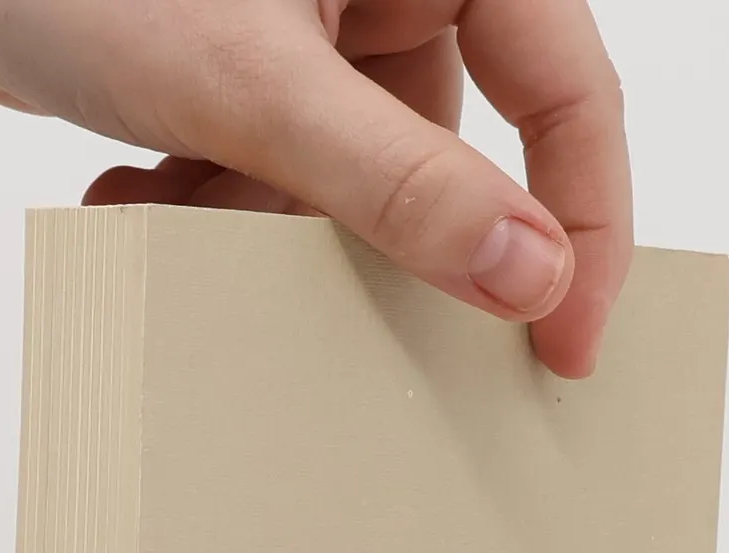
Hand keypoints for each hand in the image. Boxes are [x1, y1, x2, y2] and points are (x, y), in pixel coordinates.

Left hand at [0, 0, 631, 377]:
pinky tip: (145, 184)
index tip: (566, 344)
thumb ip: (398, 183)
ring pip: (357, 185)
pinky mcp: (260, 68)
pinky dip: (224, 208)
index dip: (583, 223)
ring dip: (270, 230)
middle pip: (456, 152)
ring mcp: (326, 24)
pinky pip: (289, 178)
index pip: (567, 89)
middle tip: (330, 303)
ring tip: (181, 203)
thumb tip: (527, 276)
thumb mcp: (251, 86)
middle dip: (370, 238)